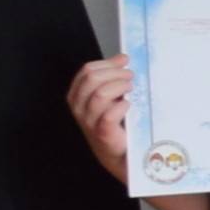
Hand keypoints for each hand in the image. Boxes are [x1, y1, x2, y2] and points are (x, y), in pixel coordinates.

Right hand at [64, 56, 130, 178]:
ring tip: (131, 88)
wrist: (119, 152)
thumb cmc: (116, 122)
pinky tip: (129, 105)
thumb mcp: (110, 96)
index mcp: (77, 95)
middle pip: (92, 79)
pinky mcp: (102, 133)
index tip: (124, 61)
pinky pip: (109, 114)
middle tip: (131, 76)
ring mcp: (88, 121)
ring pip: (100, 94)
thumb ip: (112, 77)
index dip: (107, 63)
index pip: (86, 71)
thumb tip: (122, 57)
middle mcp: (79, 107)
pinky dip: (122, 106)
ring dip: (119, 86)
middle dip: (115, 73)